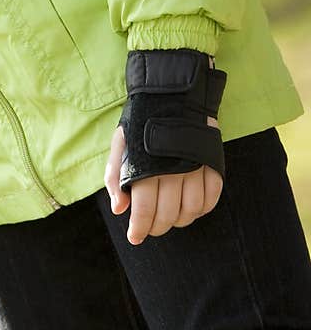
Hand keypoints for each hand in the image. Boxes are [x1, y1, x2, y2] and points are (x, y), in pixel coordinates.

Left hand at [105, 117, 222, 245]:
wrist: (172, 93)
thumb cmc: (141, 121)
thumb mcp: (121, 143)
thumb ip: (116, 176)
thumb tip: (119, 209)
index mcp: (147, 165)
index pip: (144, 209)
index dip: (139, 228)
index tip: (135, 237)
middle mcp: (173, 168)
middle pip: (168, 214)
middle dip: (157, 227)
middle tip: (150, 227)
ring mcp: (196, 166)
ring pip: (191, 210)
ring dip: (180, 220)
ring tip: (170, 217)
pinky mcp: (213, 163)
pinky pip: (212, 198)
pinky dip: (202, 209)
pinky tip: (190, 207)